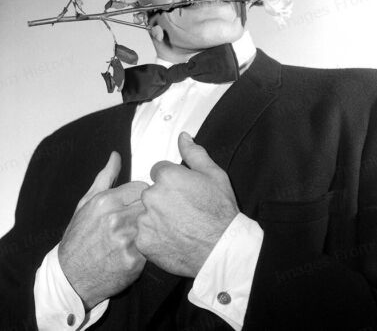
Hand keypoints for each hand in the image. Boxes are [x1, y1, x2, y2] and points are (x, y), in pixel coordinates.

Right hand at [59, 152, 148, 309]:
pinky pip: (153, 246)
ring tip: (139, 234)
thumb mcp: (87, 203)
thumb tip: (116, 155)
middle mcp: (117, 219)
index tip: (136, 204)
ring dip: (151, 228)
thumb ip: (105, 177)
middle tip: (139, 219)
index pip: (143, 187)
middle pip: (151, 204)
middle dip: (148, 210)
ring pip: (154, 224)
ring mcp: (126, 241)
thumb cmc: (80, 236)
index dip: (141, 196)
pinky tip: (138, 250)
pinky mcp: (134, 261)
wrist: (71, 277)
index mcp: (106, 201)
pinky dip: (150, 248)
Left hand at [135, 132, 238, 277]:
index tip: (182, 193)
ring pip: (146, 214)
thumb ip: (194, 153)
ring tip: (179, 227)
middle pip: (151, 193)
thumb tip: (183, 137)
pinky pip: (144, 235)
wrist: (222, 248)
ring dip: (157, 218)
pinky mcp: (144, 241)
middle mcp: (153, 196)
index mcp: (167, 177)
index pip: (159, 172)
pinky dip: (155, 237)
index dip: (172, 182)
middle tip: (183, 211)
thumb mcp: (214, 174)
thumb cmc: (220, 212)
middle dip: (163, 199)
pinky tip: (172, 239)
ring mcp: (146, 220)